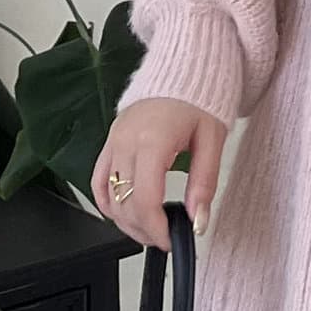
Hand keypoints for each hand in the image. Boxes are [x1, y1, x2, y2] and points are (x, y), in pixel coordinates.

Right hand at [92, 97, 227, 251]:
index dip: (155, 228)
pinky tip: (125, 214)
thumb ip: (204, 184)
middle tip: (164, 237)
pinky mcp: (109, 142)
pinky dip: (108, 203)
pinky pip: (98, 181)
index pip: (145, 199)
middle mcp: (126, 141)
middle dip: (143, 229)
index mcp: (153, 140)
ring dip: (126, 221)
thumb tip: (198, 220)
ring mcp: (113, 141)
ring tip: (150, 228)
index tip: (169, 240)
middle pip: (124, 203)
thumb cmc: (198, 99)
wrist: (183, 70)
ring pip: (108, 196)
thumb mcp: (212, 141)